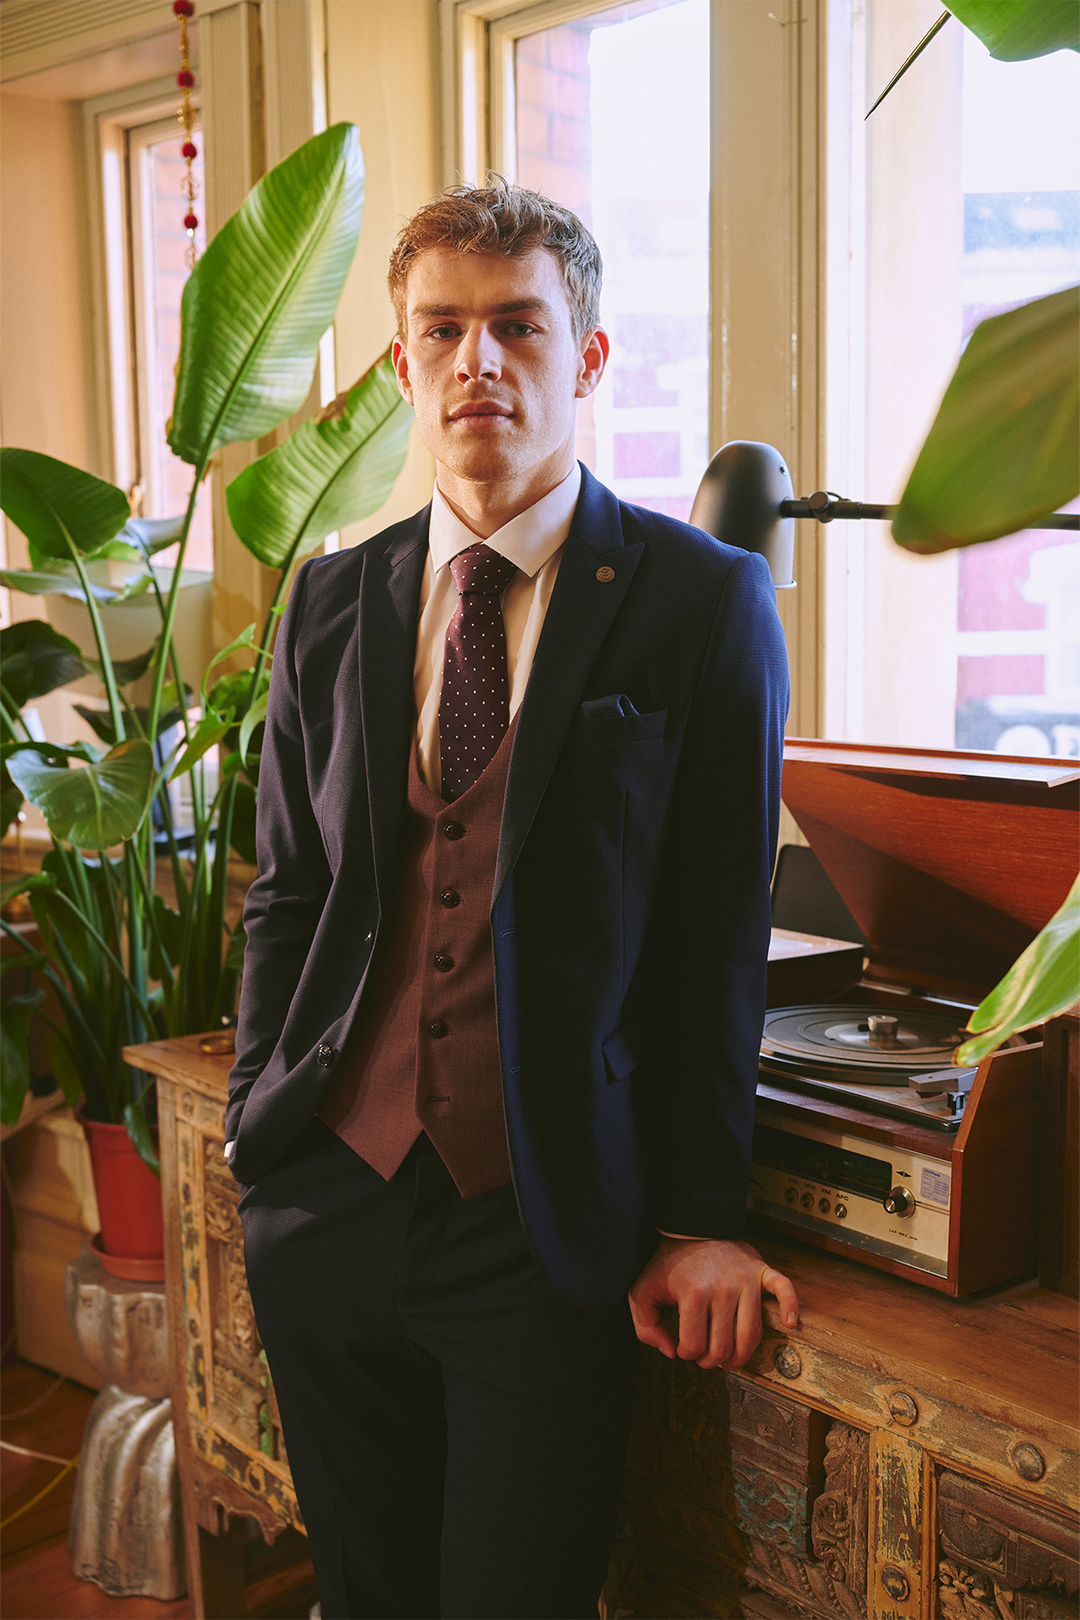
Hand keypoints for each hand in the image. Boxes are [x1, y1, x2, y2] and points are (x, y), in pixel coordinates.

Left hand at [628, 1237, 798, 1369]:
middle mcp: (723, 1288)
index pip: (695, 1345)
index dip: (686, 1354)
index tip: (684, 1349)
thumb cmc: (669, 1263)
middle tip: (705, 1356)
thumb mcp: (643, 1292)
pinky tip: (790, 1325)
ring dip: (740, 1355)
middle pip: (723, 1346)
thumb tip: (670, 1351)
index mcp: (693, 1293)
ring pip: (751, 1334)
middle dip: (711, 1360)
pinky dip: (791, 1309)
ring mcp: (746, 1280)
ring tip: (729, 1358)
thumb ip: (646, 1327)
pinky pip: (784, 1290)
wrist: (692, 1227)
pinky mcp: (762, 1271)